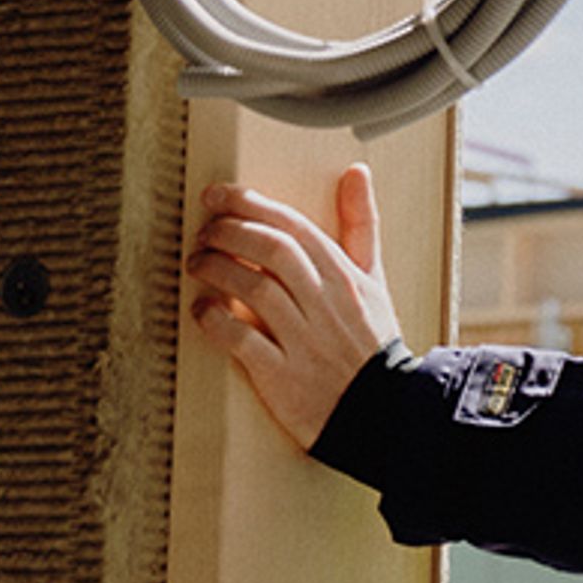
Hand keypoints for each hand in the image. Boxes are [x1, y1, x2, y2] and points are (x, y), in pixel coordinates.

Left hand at [186, 165, 403, 450]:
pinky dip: (215, 320)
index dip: (250, 205)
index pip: (293, 226)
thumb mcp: (374, 278)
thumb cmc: (371, 341)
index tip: (217, 196)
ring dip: (217, 269)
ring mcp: (304, 340)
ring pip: (255, 289)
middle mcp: (326, 303)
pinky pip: (241, 340)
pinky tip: (202, 309)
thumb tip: (355, 172)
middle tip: (203, 232)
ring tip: (197, 264)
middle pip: (272, 250)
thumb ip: (360, 224)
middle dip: (229, 233)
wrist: (385, 411)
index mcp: (345, 276)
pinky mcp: (283, 377)